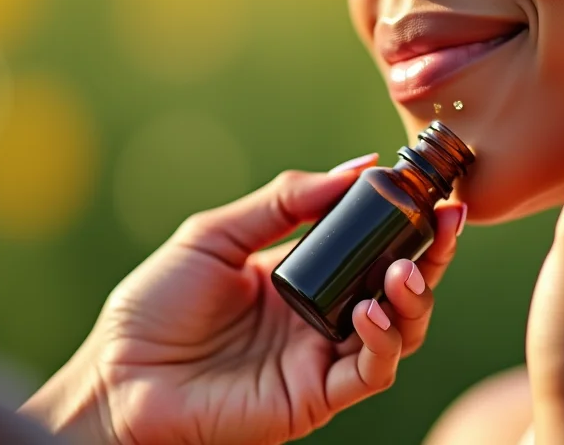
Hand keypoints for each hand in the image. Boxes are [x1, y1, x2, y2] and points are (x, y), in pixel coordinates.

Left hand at [22, 158, 466, 444]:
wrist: (116, 381)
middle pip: (400, 287)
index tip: (430, 191)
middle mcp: (322, 317)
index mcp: (303, 276)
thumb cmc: (154, 308)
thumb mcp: (217, 235)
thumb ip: (284, 202)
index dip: (409, 221)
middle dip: (433, 256)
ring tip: (403, 271)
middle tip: (447, 222)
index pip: (373, 247)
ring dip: (415, 299)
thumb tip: (357, 166)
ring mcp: (321, 359)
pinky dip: (383, 341)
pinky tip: (368, 311)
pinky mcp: (314, 398)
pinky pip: (369, 372)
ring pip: (400, 332)